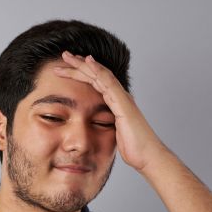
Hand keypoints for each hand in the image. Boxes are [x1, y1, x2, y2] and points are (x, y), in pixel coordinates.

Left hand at [53, 51, 168, 171]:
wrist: (148, 156)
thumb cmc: (134, 147)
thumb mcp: (112, 134)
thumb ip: (105, 126)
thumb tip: (95, 128)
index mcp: (115, 103)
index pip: (95, 83)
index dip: (81, 74)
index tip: (66, 68)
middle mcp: (119, 96)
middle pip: (96, 75)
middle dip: (79, 65)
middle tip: (64, 55)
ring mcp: (122, 98)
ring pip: (101, 74)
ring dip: (83, 64)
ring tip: (68, 55)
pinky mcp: (123, 103)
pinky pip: (109, 82)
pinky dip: (98, 70)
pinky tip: (88, 62)